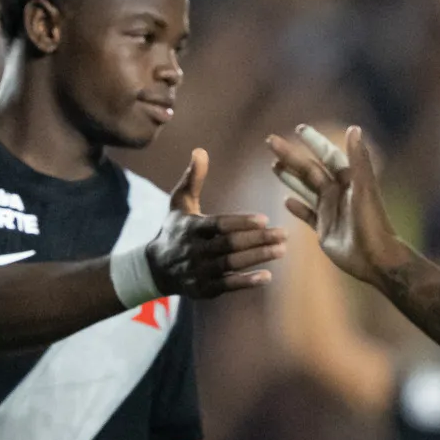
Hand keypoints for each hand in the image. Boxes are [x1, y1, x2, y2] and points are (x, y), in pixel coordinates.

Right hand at [144, 149, 285, 299]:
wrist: (156, 267)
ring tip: (281, 250)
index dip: (241, 222)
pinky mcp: (204, 289)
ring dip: (258, 258)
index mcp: (191, 227)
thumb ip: (193, 178)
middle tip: (283, 234)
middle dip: (257, 240)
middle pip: (229, 245)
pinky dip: (247, 282)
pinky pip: (228, 285)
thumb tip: (201, 150)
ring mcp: (199, 271)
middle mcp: (194, 250)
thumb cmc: (174, 229)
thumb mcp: (179, 202)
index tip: (264, 219)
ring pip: (232, 265)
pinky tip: (268, 276)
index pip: (219, 225)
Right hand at [266, 124, 409, 288]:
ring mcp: (330, 211)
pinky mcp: (324, 229)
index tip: (299, 129)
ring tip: (273, 165)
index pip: (328, 155)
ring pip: (306, 189)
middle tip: (270, 142)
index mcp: (348, 180)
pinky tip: (286, 201)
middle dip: (291, 156)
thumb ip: (358, 158)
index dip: (314, 142)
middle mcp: (338, 192)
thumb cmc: (371, 222)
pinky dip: (297, 207)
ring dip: (290, 177)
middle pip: (310, 169)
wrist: (375, 258)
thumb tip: (354, 127)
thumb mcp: (364, 187)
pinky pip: (307, 215)